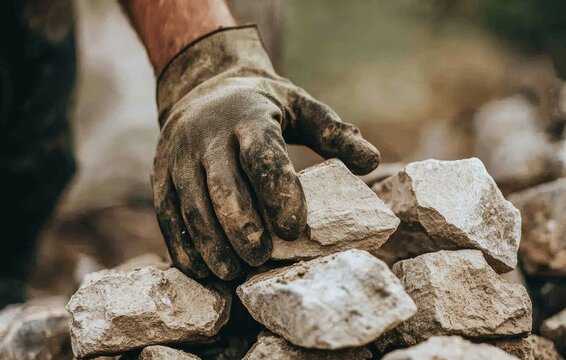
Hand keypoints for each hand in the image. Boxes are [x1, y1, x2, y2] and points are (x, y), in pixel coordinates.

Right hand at [153, 26, 379, 279]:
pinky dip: (183, 246)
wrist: (202, 88)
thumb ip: (334, 133)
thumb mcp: (300, 107)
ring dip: (211, 244)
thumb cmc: (261, 106)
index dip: (278, 192)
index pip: (262, 155)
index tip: (293, 227)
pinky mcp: (161, 176)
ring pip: (191, 207)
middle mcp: (207, 137)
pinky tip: (203, 270)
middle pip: (222, 187)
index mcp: (247, 117)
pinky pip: (168, 216)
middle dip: (241, 227)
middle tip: (261, 257)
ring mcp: (179, 157)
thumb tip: (372, 161)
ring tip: (233, 272)